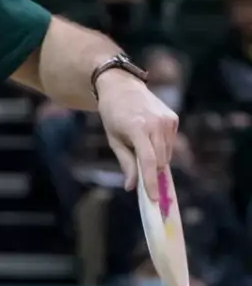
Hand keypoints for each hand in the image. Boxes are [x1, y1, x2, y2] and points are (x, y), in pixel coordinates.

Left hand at [97, 72, 179, 207]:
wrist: (121, 86)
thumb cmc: (112, 114)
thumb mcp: (113, 139)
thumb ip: (125, 163)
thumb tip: (131, 187)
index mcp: (137, 128)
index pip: (148, 161)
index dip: (151, 182)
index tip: (154, 199)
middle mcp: (156, 124)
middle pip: (160, 161)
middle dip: (153, 173)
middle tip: (145, 181)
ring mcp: (167, 120)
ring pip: (167, 154)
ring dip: (157, 160)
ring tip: (140, 148)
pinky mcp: (173, 118)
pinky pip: (170, 143)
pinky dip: (161, 149)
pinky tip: (149, 139)